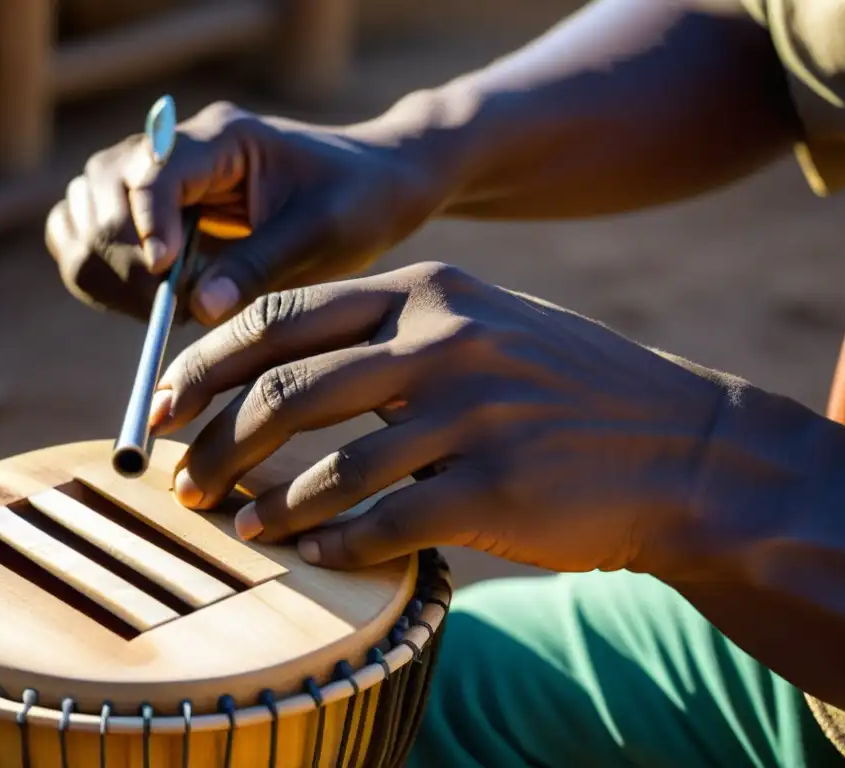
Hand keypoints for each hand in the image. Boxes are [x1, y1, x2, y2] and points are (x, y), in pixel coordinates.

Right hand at [44, 101, 448, 324]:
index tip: (166, 277)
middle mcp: (179, 148)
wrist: (376, 190)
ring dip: (104, 265)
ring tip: (160, 309)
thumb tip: (198, 308)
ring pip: (82, 209)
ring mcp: (159, 177)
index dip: (146, 224)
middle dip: (122, 254)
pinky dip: (101, 271)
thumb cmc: (357, 202)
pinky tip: (147, 303)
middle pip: (100, 186)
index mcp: (222, 137)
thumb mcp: (320, 235)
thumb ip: (259, 266)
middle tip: (166, 309)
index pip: (153, 168)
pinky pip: (90, 234)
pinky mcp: (154, 212)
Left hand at [150, 261, 736, 574]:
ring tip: (235, 523)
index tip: (163, 403)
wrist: (682, 446)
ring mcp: (472, 415)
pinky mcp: (496, 490)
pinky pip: (385, 525)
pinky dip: (334, 543)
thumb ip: (392, 335)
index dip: (207, 362)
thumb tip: (279, 377)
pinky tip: (312, 552)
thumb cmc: (566, 388)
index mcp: (430, 290)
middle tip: (178, 479)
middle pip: (286, 390)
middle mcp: (444, 341)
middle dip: (212, 439)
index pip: (283, 315)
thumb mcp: (484, 325)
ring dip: (266, 503)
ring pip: (327, 467)